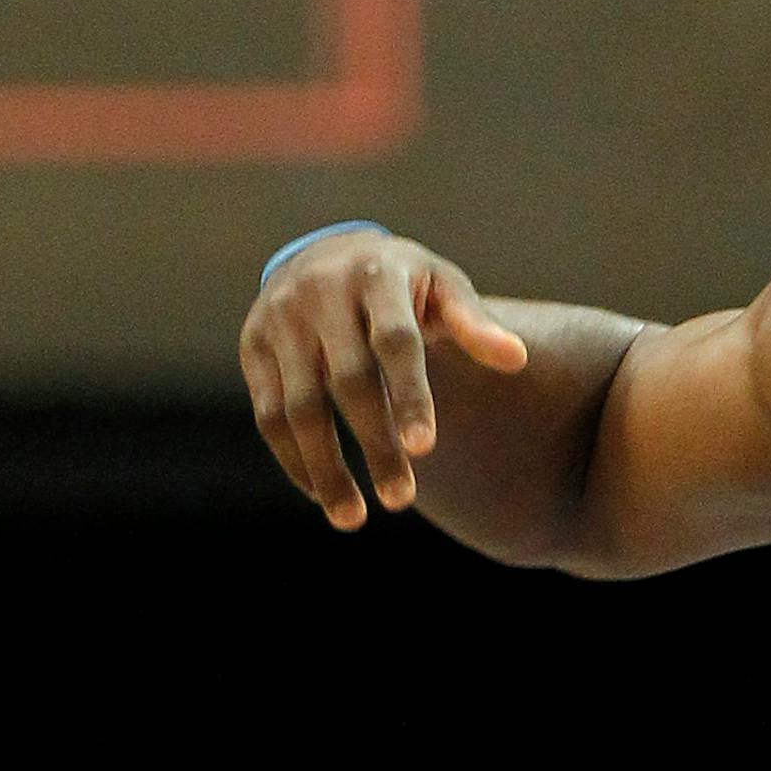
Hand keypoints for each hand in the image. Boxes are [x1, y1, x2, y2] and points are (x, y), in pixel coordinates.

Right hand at [241, 230, 529, 529]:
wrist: (323, 251)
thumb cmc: (403, 283)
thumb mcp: (443, 287)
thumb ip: (475, 325)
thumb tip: (518, 360)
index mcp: (376, 275)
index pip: (394, 342)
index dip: (411, 396)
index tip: (426, 450)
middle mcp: (319, 294)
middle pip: (347, 381)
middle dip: (374, 444)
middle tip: (401, 501)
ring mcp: (278, 321)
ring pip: (297, 407)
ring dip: (324, 467)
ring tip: (353, 519)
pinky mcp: (252, 346)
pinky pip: (268, 413)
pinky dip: (293, 459)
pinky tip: (321, 494)